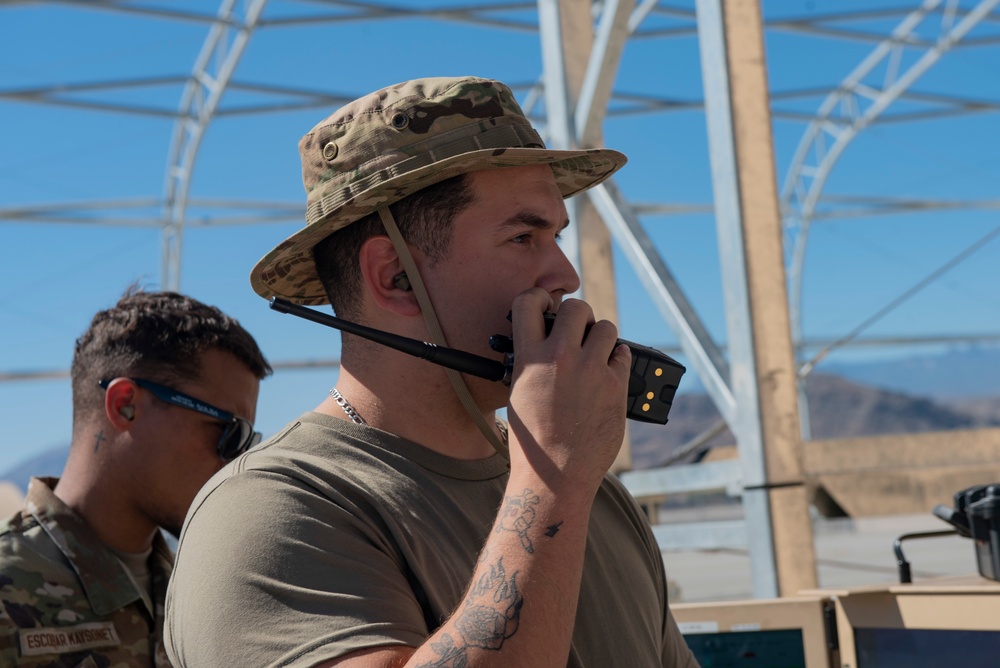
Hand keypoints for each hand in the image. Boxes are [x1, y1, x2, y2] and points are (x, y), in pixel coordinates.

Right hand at [505, 288, 630, 496]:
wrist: (555, 475)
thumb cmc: (533, 441)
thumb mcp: (519, 393)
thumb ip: (532, 362)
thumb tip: (545, 342)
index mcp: (529, 358)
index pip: (529, 302)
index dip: (538, 298)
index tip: (545, 305)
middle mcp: (561, 358)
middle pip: (577, 308)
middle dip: (579, 316)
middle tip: (578, 330)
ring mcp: (591, 371)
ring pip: (606, 328)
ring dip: (601, 336)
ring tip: (596, 351)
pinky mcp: (615, 386)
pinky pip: (623, 356)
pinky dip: (617, 359)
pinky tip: (609, 370)